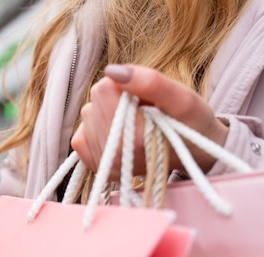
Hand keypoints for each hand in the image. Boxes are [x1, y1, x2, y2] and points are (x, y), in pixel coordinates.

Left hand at [71, 64, 228, 176]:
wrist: (195, 154)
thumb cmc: (192, 124)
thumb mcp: (182, 98)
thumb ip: (150, 82)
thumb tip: (111, 71)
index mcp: (131, 140)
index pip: (104, 89)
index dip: (127, 87)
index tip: (147, 100)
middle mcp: (112, 157)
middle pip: (93, 102)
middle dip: (118, 99)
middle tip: (144, 111)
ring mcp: (102, 164)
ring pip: (87, 117)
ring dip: (109, 114)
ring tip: (136, 122)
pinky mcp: (96, 166)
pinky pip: (80, 135)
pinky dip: (97, 128)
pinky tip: (120, 132)